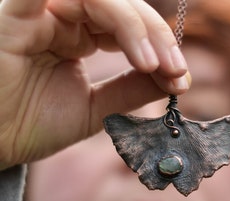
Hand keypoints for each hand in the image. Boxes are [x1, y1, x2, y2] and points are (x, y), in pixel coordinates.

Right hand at [0, 0, 189, 169]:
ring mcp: (41, 12)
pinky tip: (131, 44)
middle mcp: (62, 20)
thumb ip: (131, 91)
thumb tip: (174, 80)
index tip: (179, 79)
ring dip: (136, 27)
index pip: (128, 29)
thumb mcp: (96, 110)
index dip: (159, 49)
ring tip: (153, 64)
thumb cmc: (33, 126)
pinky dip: (103, 9)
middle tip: (175, 70)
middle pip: (122, 7)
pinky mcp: (17, 11)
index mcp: (78, 38)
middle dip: (156, 36)